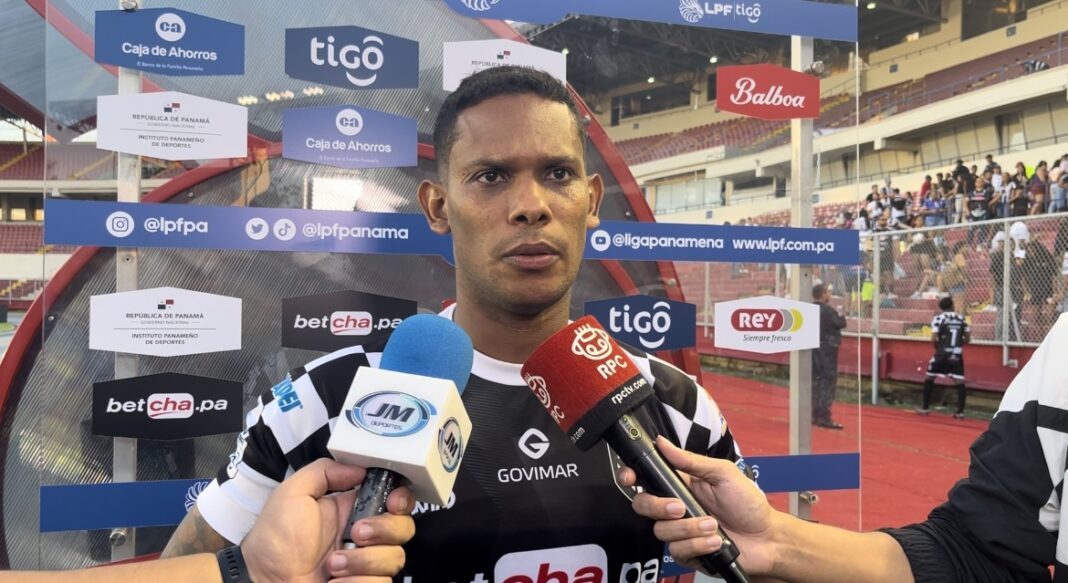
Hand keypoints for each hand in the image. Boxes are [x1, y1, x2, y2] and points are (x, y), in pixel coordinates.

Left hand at [240, 459, 414, 582]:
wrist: (264, 581)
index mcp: (353, 509)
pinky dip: (357, 582)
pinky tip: (335, 582)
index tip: (392, 502)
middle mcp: (365, 535)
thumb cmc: (274, 540)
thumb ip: (324, 471)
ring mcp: (365, 563)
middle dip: (384, 529)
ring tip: (332, 565)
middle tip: (355, 534)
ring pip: (395, 558)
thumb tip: (360, 469)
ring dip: (363, 561)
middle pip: (404, 527)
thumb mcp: (292, 493)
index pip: (395, 498)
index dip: (402, 499)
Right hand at [618, 438, 777, 575]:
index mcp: (680, 484)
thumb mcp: (723, 473)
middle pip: (642, 505)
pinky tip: (715, 541)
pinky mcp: (687, 552)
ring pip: (661, 531)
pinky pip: (677, 551)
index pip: (645, 478)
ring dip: (689, 529)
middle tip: (681, 507)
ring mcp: (679, 531)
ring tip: (713, 526)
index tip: (630, 477)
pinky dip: (698, 545)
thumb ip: (691, 460)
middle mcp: (675, 507)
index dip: (630, 476)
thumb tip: (662, 443)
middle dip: (658, 506)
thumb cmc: (747, 503)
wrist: (767, 538)